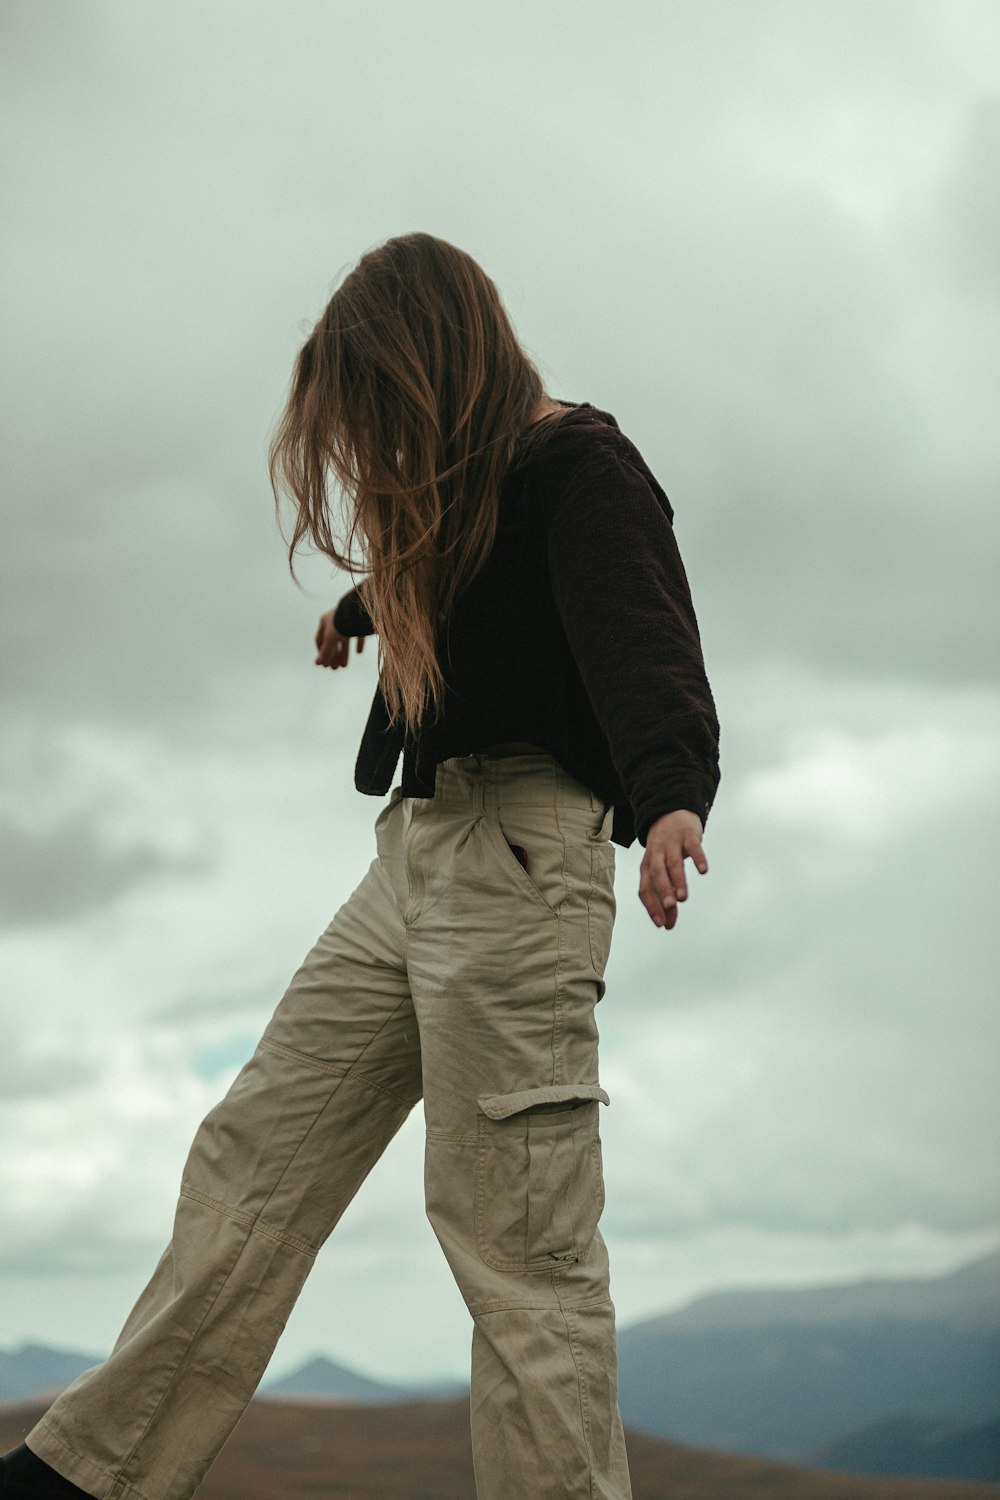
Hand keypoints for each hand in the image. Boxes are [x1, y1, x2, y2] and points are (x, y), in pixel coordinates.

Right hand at [315, 609, 365, 668]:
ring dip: (343, 654)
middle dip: (333, 656)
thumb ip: (325, 652)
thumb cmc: (341, 623)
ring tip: (344, 666)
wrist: (358, 612)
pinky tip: (359, 653)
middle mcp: (336, 621)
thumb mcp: (330, 639)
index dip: (321, 652)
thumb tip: (317, 664)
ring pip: (345, 640)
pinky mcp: (360, 624)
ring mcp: (348, 622)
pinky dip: (358, 644)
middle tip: (334, 668)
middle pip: (333, 642)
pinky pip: (358, 635)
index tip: (324, 664)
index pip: (320, 639)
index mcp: (325, 621)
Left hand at [639, 809, 707, 929]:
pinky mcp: (687, 835)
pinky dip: (697, 858)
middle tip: (671, 907)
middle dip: (663, 892)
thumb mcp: (661, 869)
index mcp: (647, 866)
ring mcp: (672, 844)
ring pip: (672, 863)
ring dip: (677, 880)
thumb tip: (668, 925)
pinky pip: (692, 847)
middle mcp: (656, 854)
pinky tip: (703, 871)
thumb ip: (665, 896)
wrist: (671, 811)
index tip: (662, 924)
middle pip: (657, 875)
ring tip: (683, 898)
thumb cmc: (665, 849)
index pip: (645, 889)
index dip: (652, 906)